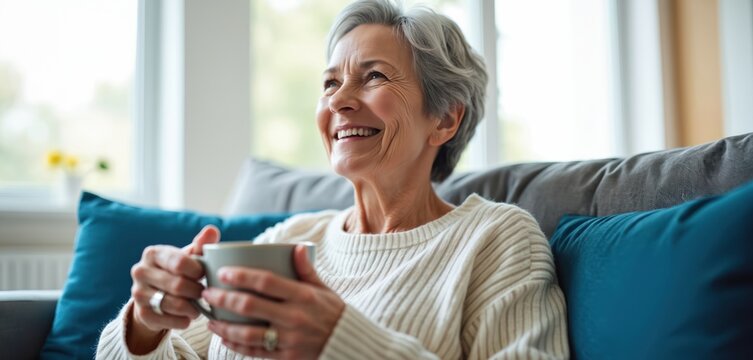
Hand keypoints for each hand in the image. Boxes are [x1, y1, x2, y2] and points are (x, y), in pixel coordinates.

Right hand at [129, 225, 218, 335]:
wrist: (153, 296)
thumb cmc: (176, 271)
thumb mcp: (187, 257)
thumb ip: (200, 245)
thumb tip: (212, 230)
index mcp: (153, 253)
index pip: (180, 262)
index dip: (198, 271)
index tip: (205, 274)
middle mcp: (140, 271)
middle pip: (178, 285)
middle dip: (197, 291)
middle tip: (205, 293)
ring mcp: (138, 294)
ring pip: (175, 304)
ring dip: (193, 308)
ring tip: (199, 306)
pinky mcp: (142, 314)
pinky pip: (170, 321)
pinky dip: (184, 321)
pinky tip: (187, 317)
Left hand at [203, 244, 344, 358]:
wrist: (348, 344)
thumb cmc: (333, 312)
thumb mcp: (323, 289)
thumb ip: (307, 270)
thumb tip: (296, 247)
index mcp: (303, 296)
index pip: (266, 282)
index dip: (242, 276)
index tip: (223, 272)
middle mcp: (294, 317)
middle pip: (250, 306)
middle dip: (224, 298)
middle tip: (208, 292)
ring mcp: (289, 339)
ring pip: (248, 333)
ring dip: (224, 326)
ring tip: (210, 319)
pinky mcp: (286, 357)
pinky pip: (255, 351)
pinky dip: (236, 345)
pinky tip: (224, 338)